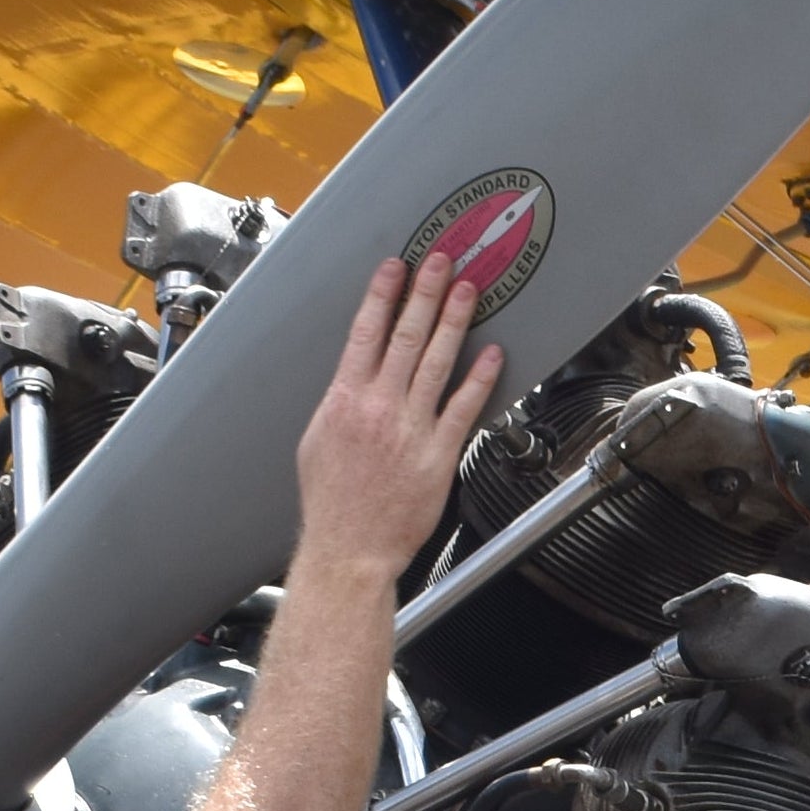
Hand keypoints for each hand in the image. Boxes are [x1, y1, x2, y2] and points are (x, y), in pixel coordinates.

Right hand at [291, 252, 506, 597]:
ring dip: (454, 322)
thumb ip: (340, 403)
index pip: (364, 333)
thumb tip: (352, 377)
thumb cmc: (333, 503)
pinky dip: (479, 379)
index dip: (382, 295)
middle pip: (404, 336)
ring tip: (468, 291)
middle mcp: (378, 408)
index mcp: (344, 400)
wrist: (349, 548)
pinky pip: (463, 408)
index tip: (395, 268)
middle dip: (425, 293)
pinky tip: (492, 355)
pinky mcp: (438, 455)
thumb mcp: (317, 442)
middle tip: (441, 262)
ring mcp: (410, 430)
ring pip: (435, 363)